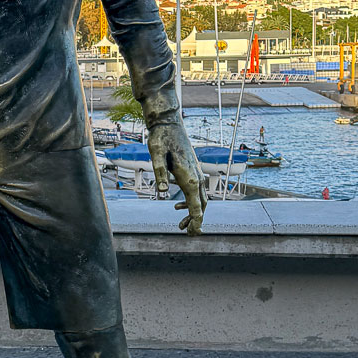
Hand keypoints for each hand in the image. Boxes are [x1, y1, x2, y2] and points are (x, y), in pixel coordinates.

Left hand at [147, 120, 206, 234]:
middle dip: (196, 221)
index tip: (193, 234)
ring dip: (192, 213)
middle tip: (188, 234)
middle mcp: (197, 178)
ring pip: (200, 199)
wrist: (168, 123)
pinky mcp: (192, 170)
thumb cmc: (160, 138)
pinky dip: (190, 202)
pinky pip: (196, 191)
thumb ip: (159, 173)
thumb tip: (163, 192)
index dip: (196, 222)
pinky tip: (176, 206)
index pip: (197, 207)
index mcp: (190, 179)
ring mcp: (196, 173)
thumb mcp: (156, 155)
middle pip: (202, 206)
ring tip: (181, 225)